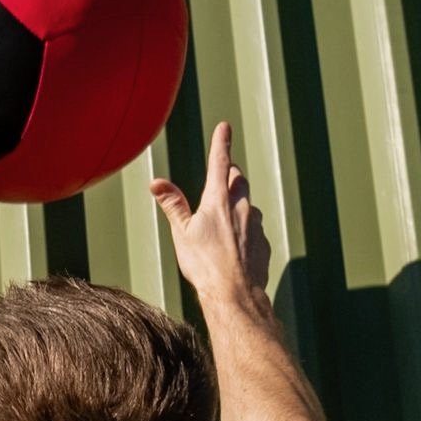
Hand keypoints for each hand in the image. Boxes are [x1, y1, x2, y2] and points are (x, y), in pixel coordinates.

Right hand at [150, 121, 270, 303]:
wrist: (235, 294)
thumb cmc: (204, 264)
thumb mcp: (182, 233)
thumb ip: (173, 205)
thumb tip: (156, 182)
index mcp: (218, 200)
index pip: (220, 162)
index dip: (221, 143)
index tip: (225, 126)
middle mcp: (242, 207)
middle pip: (239, 181)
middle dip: (230, 177)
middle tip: (220, 182)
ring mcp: (256, 225)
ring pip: (248, 206)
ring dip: (238, 207)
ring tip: (222, 227)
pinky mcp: (264, 243)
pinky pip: (255, 230)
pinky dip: (245, 232)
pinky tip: (234, 250)